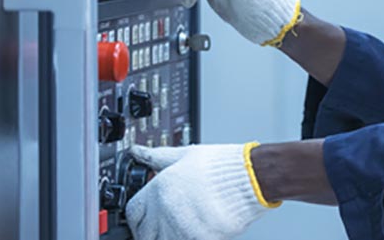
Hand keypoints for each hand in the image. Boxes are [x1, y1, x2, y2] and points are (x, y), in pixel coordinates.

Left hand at [125, 143, 274, 239]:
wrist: (250, 177)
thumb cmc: (221, 165)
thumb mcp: (184, 155)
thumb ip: (157, 157)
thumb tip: (138, 152)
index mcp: (159, 189)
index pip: (133, 213)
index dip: (136, 218)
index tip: (143, 220)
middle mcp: (166, 210)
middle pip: (144, 234)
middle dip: (150, 233)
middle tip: (163, 228)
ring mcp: (182, 228)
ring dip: (168, 237)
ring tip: (180, 229)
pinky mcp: (199, 239)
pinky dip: (188, 238)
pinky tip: (195, 231)